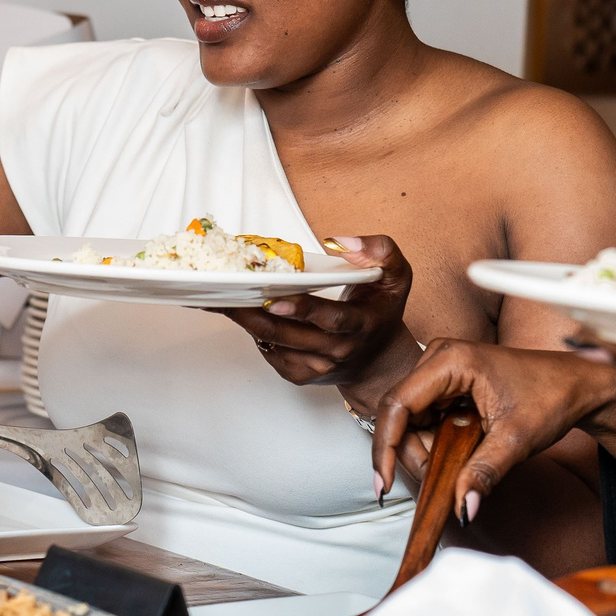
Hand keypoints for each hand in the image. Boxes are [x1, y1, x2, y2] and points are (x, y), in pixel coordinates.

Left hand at [218, 236, 415, 394]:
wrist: (377, 358)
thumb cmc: (381, 310)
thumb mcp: (396, 275)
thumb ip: (379, 251)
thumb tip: (340, 241)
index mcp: (360, 325)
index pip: (330, 319)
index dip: (302, 310)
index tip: (274, 299)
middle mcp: (337, 350)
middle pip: (287, 333)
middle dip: (252, 311)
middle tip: (224, 291)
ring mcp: (316, 366)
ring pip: (272, 343)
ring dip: (244, 319)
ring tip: (220, 298)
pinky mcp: (299, 374)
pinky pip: (269, 353)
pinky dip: (253, 331)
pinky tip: (244, 312)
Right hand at [370, 339, 615, 519]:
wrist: (577, 384)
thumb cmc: (551, 398)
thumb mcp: (517, 440)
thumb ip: (484, 473)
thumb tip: (462, 508)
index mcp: (451, 360)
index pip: (397, 406)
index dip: (385, 448)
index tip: (382, 485)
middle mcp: (438, 358)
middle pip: (400, 416)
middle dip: (411, 454)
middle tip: (439, 480)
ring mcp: (441, 368)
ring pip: (410, 420)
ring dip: (425, 450)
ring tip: (458, 464)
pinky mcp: (447, 382)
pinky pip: (425, 417)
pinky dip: (435, 443)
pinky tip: (456, 453)